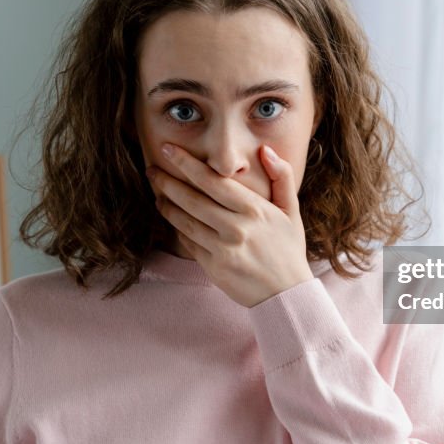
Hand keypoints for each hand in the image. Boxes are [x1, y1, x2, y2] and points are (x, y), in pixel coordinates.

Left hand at [146, 142, 314, 307]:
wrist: (286, 294)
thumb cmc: (288, 248)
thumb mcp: (291, 210)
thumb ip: (282, 176)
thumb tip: (265, 150)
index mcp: (254, 210)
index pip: (213, 181)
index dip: (186, 163)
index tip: (168, 149)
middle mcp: (236, 228)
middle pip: (192, 199)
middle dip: (167, 181)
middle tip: (152, 169)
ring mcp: (222, 249)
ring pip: (185, 221)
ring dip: (167, 205)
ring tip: (157, 193)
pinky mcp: (212, 266)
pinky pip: (188, 242)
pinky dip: (177, 228)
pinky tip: (172, 217)